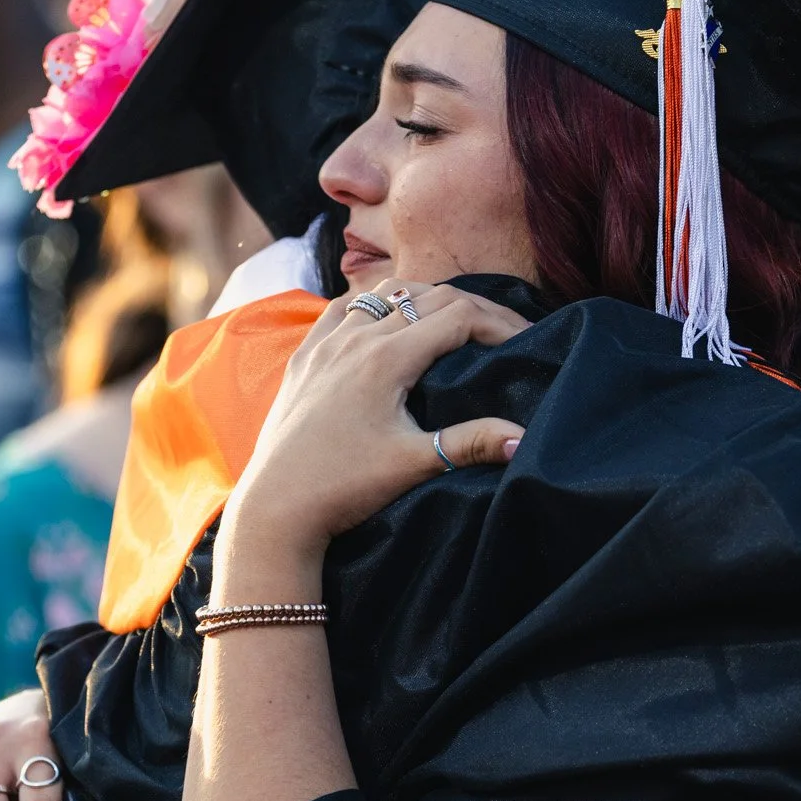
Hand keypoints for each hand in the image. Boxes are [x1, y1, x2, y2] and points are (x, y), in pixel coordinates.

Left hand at [224, 279, 527, 558]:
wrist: (275, 507)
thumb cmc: (344, 487)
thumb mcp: (413, 464)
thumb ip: (471, 443)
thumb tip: (522, 438)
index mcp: (386, 358)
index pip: (458, 316)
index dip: (499, 323)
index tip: (524, 341)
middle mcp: (355, 338)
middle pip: (428, 297)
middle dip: (473, 309)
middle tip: (503, 333)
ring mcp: (325, 343)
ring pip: (384, 293)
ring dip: (425, 299)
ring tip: (452, 323)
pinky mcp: (304, 357)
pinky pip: (343, 308)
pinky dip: (375, 304)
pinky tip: (385, 321)